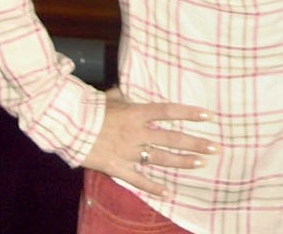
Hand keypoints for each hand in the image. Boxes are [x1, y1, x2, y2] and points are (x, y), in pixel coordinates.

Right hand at [81, 88, 217, 196]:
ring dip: (183, 162)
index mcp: (137, 113)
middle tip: (215, 147)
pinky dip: (154, 187)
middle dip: (196, 143)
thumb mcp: (112, 96)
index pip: (170, 112)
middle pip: (173, 138)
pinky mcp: (117, 167)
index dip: (190, 113)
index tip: (209, 116)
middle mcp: (137, 133)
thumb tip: (131, 89)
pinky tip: (169, 193)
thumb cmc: (90, 108)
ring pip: (162, 158)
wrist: (67, 126)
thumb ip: (127, 95)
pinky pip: (138, 179)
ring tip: (202, 163)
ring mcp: (128, 151)